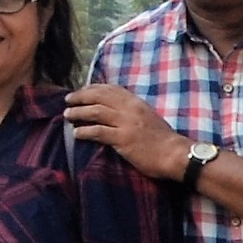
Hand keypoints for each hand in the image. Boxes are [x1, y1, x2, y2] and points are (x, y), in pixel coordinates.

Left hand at [60, 83, 196, 182]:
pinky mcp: (123, 139)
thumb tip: (115, 110)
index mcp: (136, 102)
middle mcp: (129, 109)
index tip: (82, 91)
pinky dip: (85, 131)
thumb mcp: (148, 117)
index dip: (93, 88)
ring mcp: (125, 123)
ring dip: (78, 113)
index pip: (110, 89)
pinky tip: (77, 134)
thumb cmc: (162, 139)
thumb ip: (132, 111)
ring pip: (95, 112)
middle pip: (99, 97)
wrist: (175, 154)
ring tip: (67, 115)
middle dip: (80, 97)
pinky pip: (98, 132)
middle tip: (68, 100)